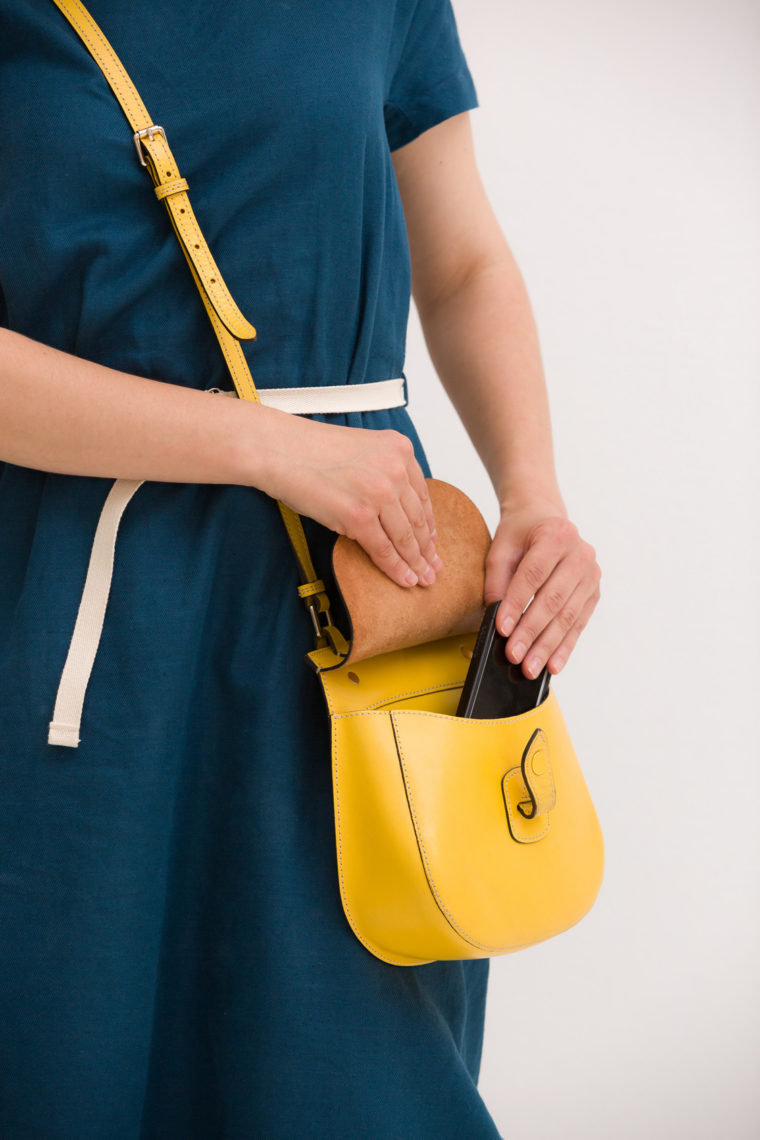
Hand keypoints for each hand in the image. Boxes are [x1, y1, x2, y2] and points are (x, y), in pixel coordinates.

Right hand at [258, 410, 440, 588]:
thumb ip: (383, 472)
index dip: (429, 524)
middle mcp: (396, 469)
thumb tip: (394, 509)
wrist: (280, 449)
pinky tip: (405, 579)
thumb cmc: (310, 451)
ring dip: (416, 563)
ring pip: (405, 538)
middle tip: (434, 567)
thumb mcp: (361, 450)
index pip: (422, 496)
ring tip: (423, 579)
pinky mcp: (359, 516)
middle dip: (427, 549)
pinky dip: (396, 568)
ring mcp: (379, 493)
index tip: (433, 542)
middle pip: (418, 519)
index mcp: (400, 449)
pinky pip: (384, 549)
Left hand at [484, 498, 600, 677]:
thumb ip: (497, 580)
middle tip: (513, 655)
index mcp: (556, 535)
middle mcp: (580, 554)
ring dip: (547, 646)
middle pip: (553, 599)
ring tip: (529, 668)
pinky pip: (578, 625)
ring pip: (567, 617)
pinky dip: (564, 648)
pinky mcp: (594, 594)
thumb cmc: (520, 534)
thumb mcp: (501, 548)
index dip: (516, 604)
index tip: (501, 629)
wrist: (545, 520)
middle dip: (531, 631)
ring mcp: (591, 575)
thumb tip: (496, 619)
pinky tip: (552, 666)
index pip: (534, 575)